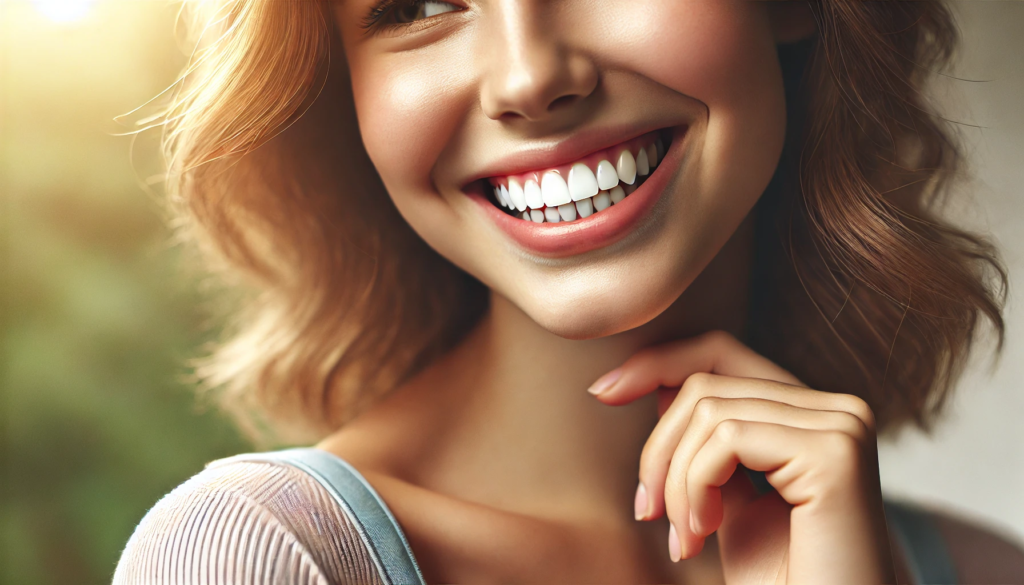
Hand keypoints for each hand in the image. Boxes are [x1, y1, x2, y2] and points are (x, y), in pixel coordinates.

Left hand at [587, 331, 894, 583]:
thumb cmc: (781, 580)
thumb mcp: (727, 499)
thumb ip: (706, 444)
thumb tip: (662, 386)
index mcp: (813, 414)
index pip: (722, 353)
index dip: (657, 363)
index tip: (603, 391)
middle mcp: (837, 409)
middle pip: (706, 381)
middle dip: (659, 449)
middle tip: (648, 512)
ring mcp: (841, 425)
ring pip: (709, 411)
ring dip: (676, 481)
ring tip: (684, 538)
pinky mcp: (834, 451)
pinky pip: (727, 438)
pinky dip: (696, 485)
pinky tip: (703, 532)